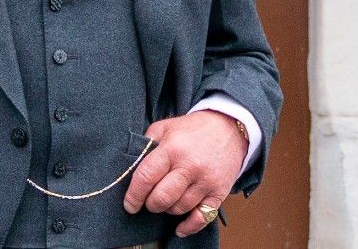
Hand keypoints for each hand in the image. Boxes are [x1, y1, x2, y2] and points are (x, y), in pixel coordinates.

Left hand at [122, 110, 246, 236]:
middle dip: (150, 204)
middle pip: (162, 198)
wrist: (228, 128)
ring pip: (179, 208)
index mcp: (172, 149)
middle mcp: (189, 166)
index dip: (134, 195)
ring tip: (167, 200)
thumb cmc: (192, 129)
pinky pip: (202, 217)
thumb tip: (131, 167)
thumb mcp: (165, 127)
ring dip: (168, 209)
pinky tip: (179, 228)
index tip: (129, 205)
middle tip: (149, 200)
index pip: (146, 177)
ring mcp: (206, 181)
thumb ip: (146, 145)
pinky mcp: (219, 192)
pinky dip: (189, 227)